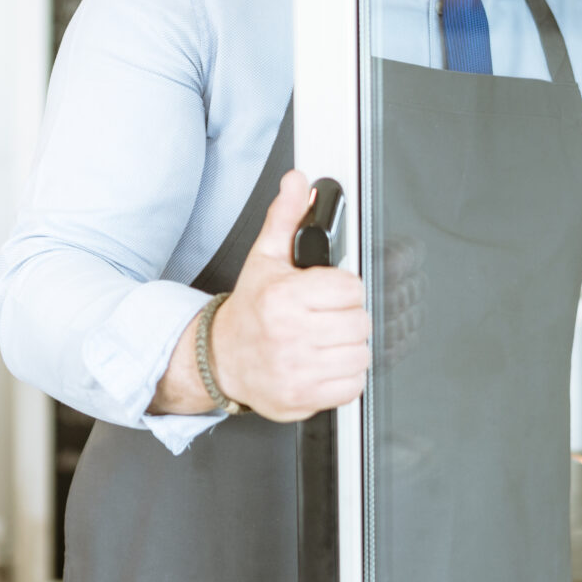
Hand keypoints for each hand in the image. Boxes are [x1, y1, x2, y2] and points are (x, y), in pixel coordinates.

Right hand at [157, 170, 368, 422]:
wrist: (222, 358)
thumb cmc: (250, 310)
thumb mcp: (265, 258)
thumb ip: (285, 217)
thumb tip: (298, 182)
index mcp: (283, 298)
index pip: (351, 288)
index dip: (344, 289)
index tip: (328, 293)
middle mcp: (290, 336)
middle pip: (360, 323)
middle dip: (347, 318)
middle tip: (326, 318)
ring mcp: (297, 371)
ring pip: (360, 355)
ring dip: (349, 348)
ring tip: (326, 340)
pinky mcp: (303, 399)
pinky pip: (352, 386)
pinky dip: (345, 377)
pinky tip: (324, 364)